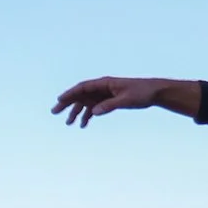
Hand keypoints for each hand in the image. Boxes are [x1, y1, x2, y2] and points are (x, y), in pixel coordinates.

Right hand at [54, 76, 195, 126]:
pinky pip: (94, 108)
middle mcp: (101, 88)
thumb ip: (109, 105)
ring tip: (68, 123)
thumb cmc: (141, 93)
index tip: (59, 100)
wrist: (153, 93)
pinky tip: (83, 125)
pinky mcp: (108, 101)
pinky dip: (87, 116)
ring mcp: (104, 95)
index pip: (83, 87)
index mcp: (104, 83)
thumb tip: (93, 112)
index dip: (70, 94)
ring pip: (85, 103)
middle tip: (54, 112)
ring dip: (76, 112)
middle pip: (80, 95)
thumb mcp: (126, 99)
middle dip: (67, 103)